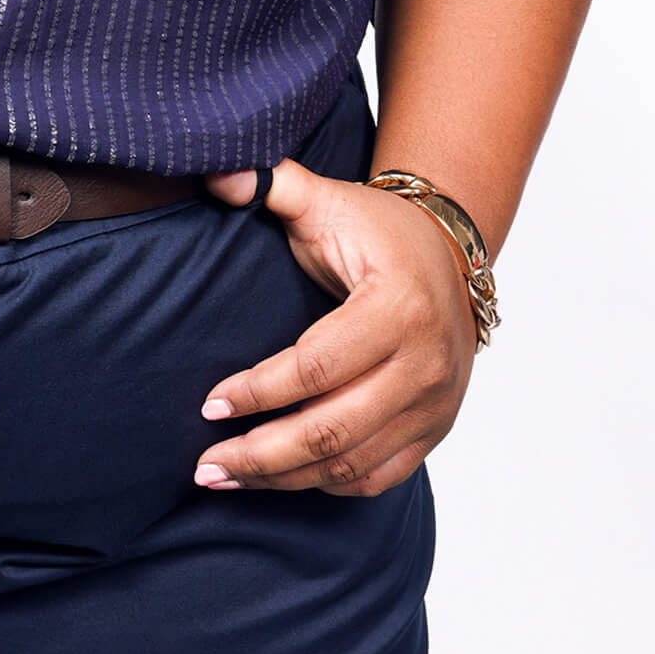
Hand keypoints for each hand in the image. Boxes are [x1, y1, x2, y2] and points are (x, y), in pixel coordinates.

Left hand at [192, 159, 477, 496]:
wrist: (449, 253)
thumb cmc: (379, 230)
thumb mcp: (329, 201)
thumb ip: (275, 184)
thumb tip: (216, 171)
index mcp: (398, 307)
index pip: (317, 366)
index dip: (258, 391)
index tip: (208, 403)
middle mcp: (425, 364)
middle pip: (333, 429)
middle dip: (261, 454)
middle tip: (205, 465)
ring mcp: (434, 403)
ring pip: (352, 462)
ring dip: (285, 477)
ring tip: (227, 476)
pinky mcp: (435, 428)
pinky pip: (378, 475)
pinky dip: (328, 482)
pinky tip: (284, 478)